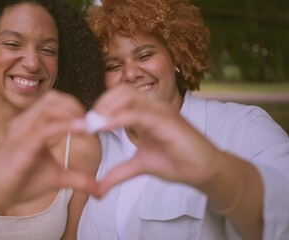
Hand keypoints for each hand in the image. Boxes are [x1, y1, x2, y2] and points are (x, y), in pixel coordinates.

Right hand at [0, 90, 98, 214]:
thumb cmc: (20, 183)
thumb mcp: (56, 179)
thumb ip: (78, 179)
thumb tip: (100, 189)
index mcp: (31, 125)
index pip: (54, 101)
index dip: (74, 106)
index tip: (90, 121)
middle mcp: (24, 124)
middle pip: (52, 99)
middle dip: (75, 106)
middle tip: (91, 122)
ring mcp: (20, 133)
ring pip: (48, 108)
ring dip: (72, 113)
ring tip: (88, 126)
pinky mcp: (20, 147)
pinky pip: (44, 129)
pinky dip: (66, 126)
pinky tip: (81, 131)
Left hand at [77, 85, 222, 196]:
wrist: (204, 171)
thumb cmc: (177, 162)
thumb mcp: (140, 166)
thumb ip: (119, 172)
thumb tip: (98, 187)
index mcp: (146, 113)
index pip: (119, 98)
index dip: (100, 107)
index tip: (84, 124)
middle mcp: (153, 107)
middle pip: (121, 91)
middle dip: (101, 104)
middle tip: (87, 123)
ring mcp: (161, 111)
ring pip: (128, 96)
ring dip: (106, 108)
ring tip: (93, 125)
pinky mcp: (167, 121)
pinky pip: (138, 113)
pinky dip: (117, 118)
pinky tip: (104, 127)